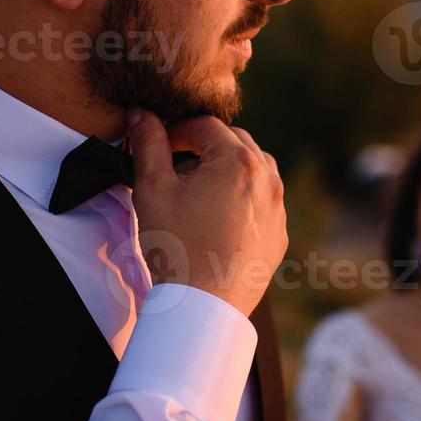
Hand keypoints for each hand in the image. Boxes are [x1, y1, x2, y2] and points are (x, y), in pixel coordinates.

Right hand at [125, 108, 287, 316]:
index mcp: (238, 161)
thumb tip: (140, 113)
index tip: (158, 144)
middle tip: (175, 163)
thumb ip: (147, 144)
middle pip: (234, 141)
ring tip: (198, 186)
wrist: (204, 307)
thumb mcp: (152, 190)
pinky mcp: (279, 234)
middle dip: (204, 145)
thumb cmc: (177, 247)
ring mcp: (278, 208)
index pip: (204, 125)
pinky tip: (217, 215)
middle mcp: (267, 178)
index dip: (176, 130)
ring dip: (228, 166)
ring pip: (255, 167)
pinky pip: (264, 200)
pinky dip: (243, 195)